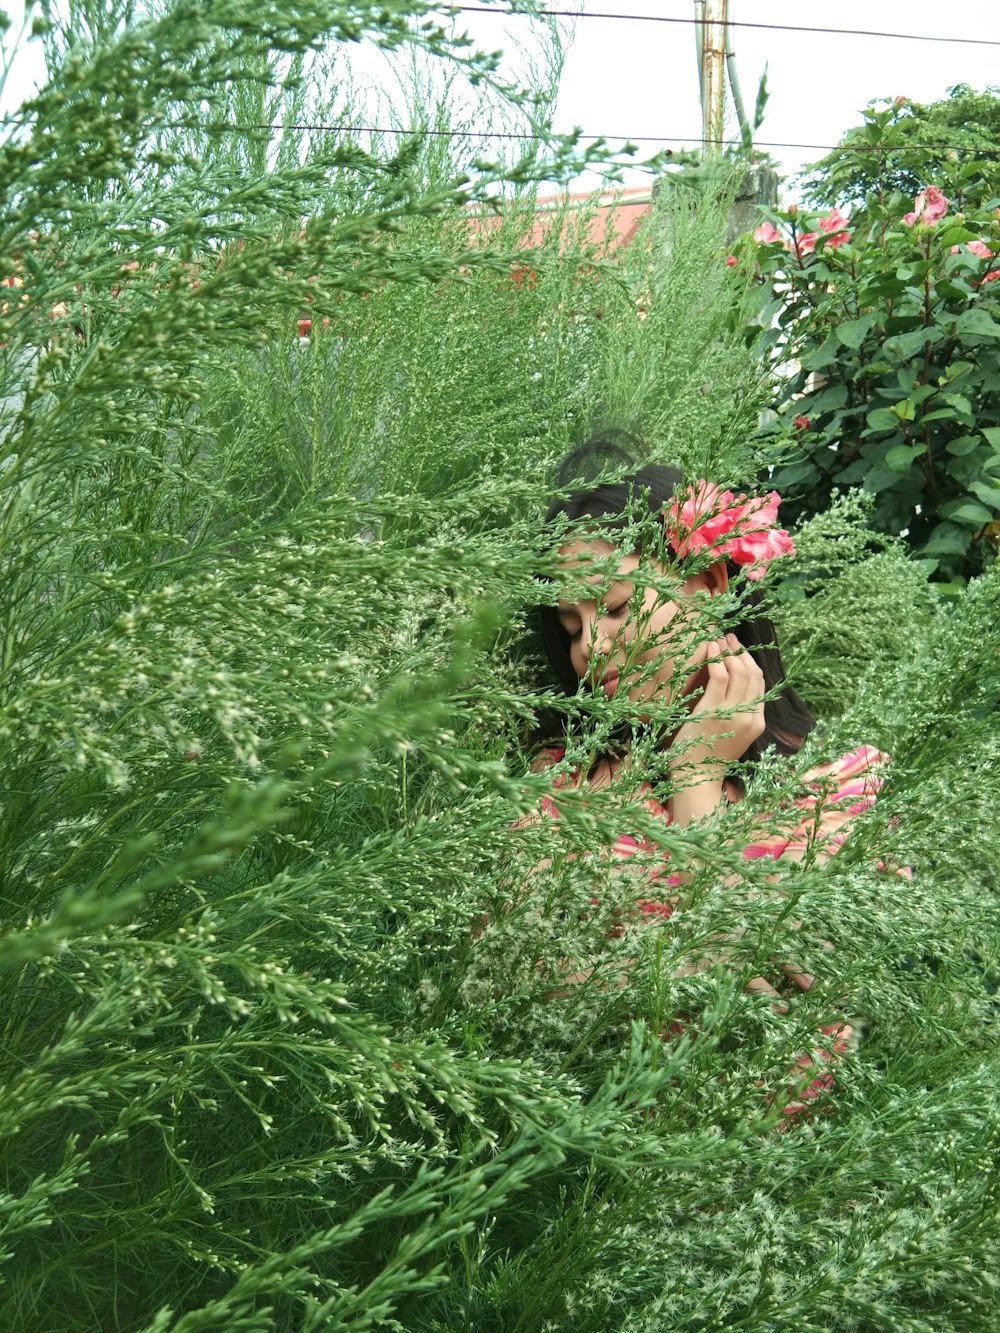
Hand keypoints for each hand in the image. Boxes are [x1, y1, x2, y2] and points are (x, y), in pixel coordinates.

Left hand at [670, 632, 765, 778]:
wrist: (696, 778)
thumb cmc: (707, 755)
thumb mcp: (731, 734)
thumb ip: (737, 713)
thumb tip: (732, 686)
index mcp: (757, 723)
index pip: (761, 684)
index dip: (751, 662)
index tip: (739, 648)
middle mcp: (749, 717)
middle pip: (753, 675)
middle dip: (741, 651)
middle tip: (729, 637)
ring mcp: (732, 714)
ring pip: (739, 672)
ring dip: (729, 652)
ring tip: (719, 640)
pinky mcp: (713, 712)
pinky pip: (720, 677)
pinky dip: (717, 659)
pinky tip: (711, 650)